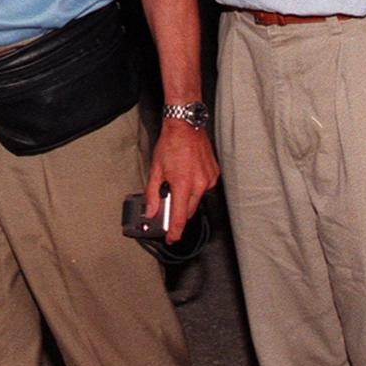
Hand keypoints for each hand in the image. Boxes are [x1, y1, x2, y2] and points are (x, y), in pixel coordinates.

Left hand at [146, 121, 219, 243]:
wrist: (186, 126)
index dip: (174, 231)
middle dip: (177, 211)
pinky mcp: (214, 174)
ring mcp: (209, 180)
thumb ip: (152, 193)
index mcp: (183, 184)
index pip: (179, 217)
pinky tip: (187, 174)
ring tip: (177, 179)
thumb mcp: (155, 169)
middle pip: (187, 210)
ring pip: (196, 199)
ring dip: (186, 197)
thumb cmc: (170, 144)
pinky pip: (203, 188)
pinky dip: (194, 187)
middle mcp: (199, 184)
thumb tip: (151, 211)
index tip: (171, 239)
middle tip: (166, 203)